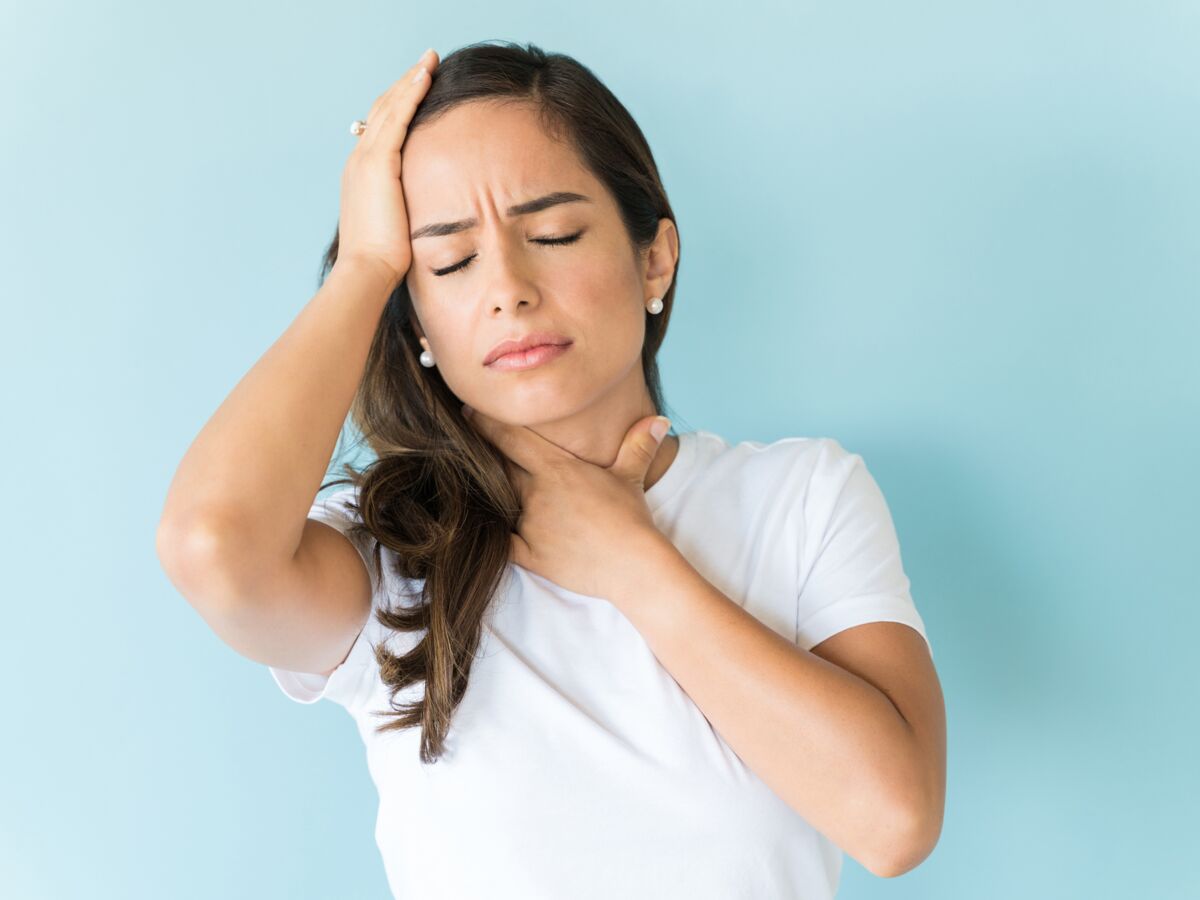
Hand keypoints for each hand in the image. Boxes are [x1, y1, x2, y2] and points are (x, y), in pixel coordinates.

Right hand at [334, 47, 438, 285]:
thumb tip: (424, 215)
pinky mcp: (379, 163)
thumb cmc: (384, 261)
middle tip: (427, 64)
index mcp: (363, 175)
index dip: (399, 106)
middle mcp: (359, 160)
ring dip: (410, 81)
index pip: (382, 130)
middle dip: (405, 85)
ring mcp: (366, 159)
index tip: (419, 89)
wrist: (366, 270)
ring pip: (390, 107)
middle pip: (382, 111)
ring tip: (430, 61)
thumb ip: (405, 210)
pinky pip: (397, 118)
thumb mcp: (395, 227)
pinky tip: (426, 77)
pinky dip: (411, 94)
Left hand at [462, 405, 673, 600]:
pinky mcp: (529, 555)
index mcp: (557, 469)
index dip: (485, 423)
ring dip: (486, 491)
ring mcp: (530, 525)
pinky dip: (489, 534)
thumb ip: (638, 445)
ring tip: (467, 480)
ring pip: (497, 501)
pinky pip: (500, 541)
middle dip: (481, 455)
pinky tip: (476, 528)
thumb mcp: (632, 477)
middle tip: (462, 442)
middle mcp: (536, 493)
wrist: (633, 565)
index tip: (468, 410)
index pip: (510, 438)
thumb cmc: (632, 519)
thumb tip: (658, 420)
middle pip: (497, 467)